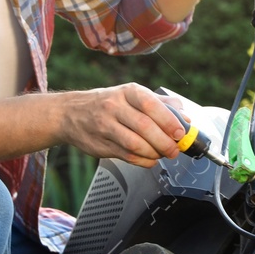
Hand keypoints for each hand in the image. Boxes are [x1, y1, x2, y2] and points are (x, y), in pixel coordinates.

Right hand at [58, 84, 185, 167]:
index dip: (169, 120)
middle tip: (175, 149)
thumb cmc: (106, 103)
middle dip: (165, 142)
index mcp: (127, 92)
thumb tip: (184, 116)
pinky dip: (143, 161)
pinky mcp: (101, 145)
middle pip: (145, 127)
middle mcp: (114, 107)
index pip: (151, 105)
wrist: (69, 114)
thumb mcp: (131, 95)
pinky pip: (127, 156)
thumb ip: (160, 104)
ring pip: (135, 144)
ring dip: (154, 153)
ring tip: (163, 154)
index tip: (181, 132)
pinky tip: (149, 159)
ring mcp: (105, 127)